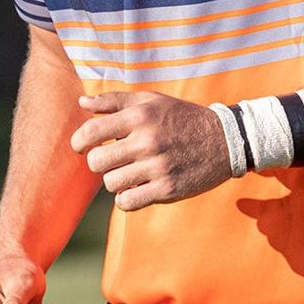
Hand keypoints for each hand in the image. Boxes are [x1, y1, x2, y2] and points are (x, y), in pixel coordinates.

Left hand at [70, 91, 231, 210]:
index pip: (92, 131)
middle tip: (110, 159)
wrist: (224, 140)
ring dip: (115, 179)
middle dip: (98, 162)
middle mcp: (147, 141)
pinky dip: (126, 198)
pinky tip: (137, 187)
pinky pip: (127, 202)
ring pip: (110, 183)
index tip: (81, 146)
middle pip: (97, 162)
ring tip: (129, 171)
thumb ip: (115, 101)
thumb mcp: (151, 101)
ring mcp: (157, 167)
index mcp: (140, 116)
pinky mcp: (167, 189)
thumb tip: (82, 104)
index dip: (78, 141)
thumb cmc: (180, 117)